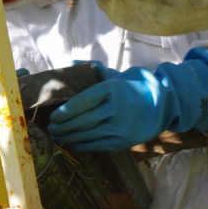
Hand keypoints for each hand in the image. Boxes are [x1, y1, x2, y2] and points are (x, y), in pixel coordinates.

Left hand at [47, 50, 207, 151]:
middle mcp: (116, 109)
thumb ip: (90, 69)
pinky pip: (97, 145)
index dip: (66, 110)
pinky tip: (71, 142)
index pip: (84, 101)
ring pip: (88, 135)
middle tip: (50, 127)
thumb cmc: (127, 89)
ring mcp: (119, 127)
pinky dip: (81, 145)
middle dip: (63, 126)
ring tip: (56, 136)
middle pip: (83, 121)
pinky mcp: (122, 142)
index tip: (54, 115)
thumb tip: (68, 63)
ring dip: (69, 137)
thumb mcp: (111, 76)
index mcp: (112, 89)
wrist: (157, 106)